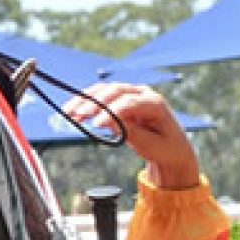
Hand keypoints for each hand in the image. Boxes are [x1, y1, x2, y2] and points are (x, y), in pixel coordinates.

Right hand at [65, 83, 200, 188]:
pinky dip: (85, 102)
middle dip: (93, 103)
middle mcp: (142, 93)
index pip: (129, 102)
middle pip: (114, 91)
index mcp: (155, 103)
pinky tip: (72, 111)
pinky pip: (99, 96)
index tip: (95, 124)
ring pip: (103, 90)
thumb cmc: (164, 148)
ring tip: (68, 112)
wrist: (170, 148)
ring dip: (84, 100)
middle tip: (77, 115)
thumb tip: (109, 122)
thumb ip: (131, 133)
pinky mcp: (120, 99)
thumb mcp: (150, 145)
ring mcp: (130, 93)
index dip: (110, 111)